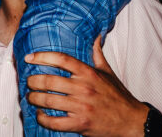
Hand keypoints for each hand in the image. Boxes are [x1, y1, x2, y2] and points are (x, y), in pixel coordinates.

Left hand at [25, 37, 148, 136]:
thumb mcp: (108, 72)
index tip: (29, 58)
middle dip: (33, 81)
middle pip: (49, 81)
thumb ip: (97, 54)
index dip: (41, 56)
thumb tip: (95, 36)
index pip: (61, 59)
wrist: (133, 121)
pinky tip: (39, 114)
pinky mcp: (81, 124)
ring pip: (48, 101)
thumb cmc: (118, 96)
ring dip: (34, 99)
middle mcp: (84, 88)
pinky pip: (54, 122)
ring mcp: (82, 107)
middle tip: (28, 82)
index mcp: (89, 73)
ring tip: (30, 97)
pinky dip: (42, 118)